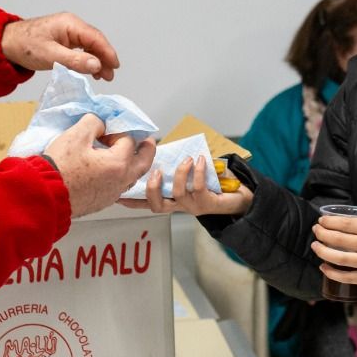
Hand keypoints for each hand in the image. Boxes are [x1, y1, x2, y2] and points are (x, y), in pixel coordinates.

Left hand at [2, 12, 120, 79]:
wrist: (5, 43)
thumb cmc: (24, 46)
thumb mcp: (50, 56)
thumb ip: (75, 60)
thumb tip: (97, 65)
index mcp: (69, 24)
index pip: (95, 38)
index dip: (107, 52)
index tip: (114, 66)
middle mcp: (71, 25)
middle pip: (95, 41)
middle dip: (104, 58)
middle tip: (109, 76)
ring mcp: (67, 31)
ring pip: (89, 44)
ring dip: (97, 59)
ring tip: (102, 76)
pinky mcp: (63, 38)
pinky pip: (81, 47)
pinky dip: (87, 58)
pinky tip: (90, 69)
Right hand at [43, 114, 155, 216]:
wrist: (45, 195)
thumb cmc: (59, 167)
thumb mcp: (76, 135)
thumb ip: (94, 122)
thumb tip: (100, 124)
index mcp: (118, 164)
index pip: (128, 141)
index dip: (118, 131)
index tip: (105, 129)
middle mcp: (120, 182)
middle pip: (143, 163)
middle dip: (146, 149)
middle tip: (147, 141)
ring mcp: (112, 194)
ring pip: (131, 177)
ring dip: (132, 164)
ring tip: (127, 155)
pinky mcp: (101, 202)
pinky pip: (118, 187)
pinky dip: (119, 176)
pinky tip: (108, 171)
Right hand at [124, 157, 252, 216]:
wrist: (239, 195)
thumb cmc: (215, 182)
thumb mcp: (192, 173)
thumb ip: (178, 166)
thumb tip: (169, 150)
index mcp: (172, 200)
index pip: (148, 203)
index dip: (132, 202)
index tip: (117, 194)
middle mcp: (180, 206)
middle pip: (156, 206)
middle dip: (151, 189)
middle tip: (155, 171)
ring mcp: (193, 206)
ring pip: (178, 193)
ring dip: (180, 173)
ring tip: (186, 159)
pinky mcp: (207, 203)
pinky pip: (198, 187)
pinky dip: (198, 171)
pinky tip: (201, 160)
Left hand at [310, 212, 356, 285]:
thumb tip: (341, 223)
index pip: (348, 224)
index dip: (331, 221)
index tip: (322, 220)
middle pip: (340, 239)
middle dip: (323, 233)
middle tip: (316, 230)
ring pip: (339, 258)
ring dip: (323, 251)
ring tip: (315, 246)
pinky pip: (346, 277)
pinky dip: (331, 272)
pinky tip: (323, 266)